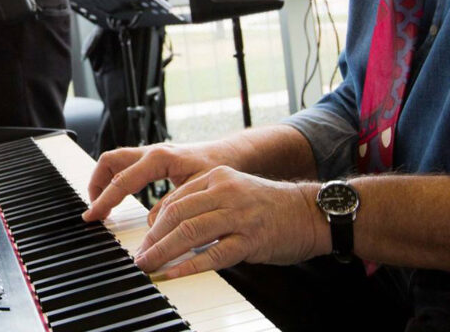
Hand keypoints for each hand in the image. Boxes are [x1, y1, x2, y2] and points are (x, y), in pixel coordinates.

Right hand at [83, 141, 231, 221]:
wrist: (228, 154)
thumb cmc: (216, 168)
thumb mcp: (197, 191)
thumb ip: (172, 205)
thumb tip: (151, 223)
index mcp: (159, 158)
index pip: (122, 180)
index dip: (105, 200)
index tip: (93, 216)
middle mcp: (151, 152)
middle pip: (110, 161)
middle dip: (96, 184)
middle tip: (94, 210)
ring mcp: (150, 154)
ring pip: (115, 161)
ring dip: (103, 181)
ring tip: (102, 205)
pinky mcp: (153, 159)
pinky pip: (125, 165)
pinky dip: (115, 179)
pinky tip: (118, 197)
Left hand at [133, 167, 325, 277]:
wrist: (308, 212)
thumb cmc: (268, 206)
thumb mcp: (233, 192)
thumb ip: (204, 203)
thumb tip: (170, 225)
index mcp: (217, 177)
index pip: (175, 199)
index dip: (154, 223)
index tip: (144, 241)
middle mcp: (225, 191)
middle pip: (177, 215)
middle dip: (153, 239)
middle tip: (141, 257)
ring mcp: (238, 215)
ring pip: (190, 233)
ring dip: (164, 252)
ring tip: (150, 266)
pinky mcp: (251, 239)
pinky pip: (213, 254)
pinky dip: (189, 266)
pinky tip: (175, 274)